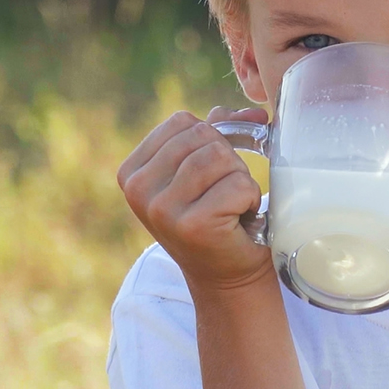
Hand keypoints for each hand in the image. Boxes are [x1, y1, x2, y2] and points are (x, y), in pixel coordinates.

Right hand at [117, 106, 273, 292]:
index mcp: (132, 172)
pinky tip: (239, 220)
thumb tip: (255, 113)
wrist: (227, 275)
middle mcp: (139, 190)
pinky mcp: (192, 226)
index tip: (211, 174)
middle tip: (223, 194)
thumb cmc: (217, 216)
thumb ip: (220, 131)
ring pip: (220, 157)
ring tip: (231, 205)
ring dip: (239, 180)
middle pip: (202, 137)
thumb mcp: (203, 170)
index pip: (183, 122)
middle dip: (227, 161)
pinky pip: (238, 185)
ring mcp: (162, 209)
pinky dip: (249, 199)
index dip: (211, 140)